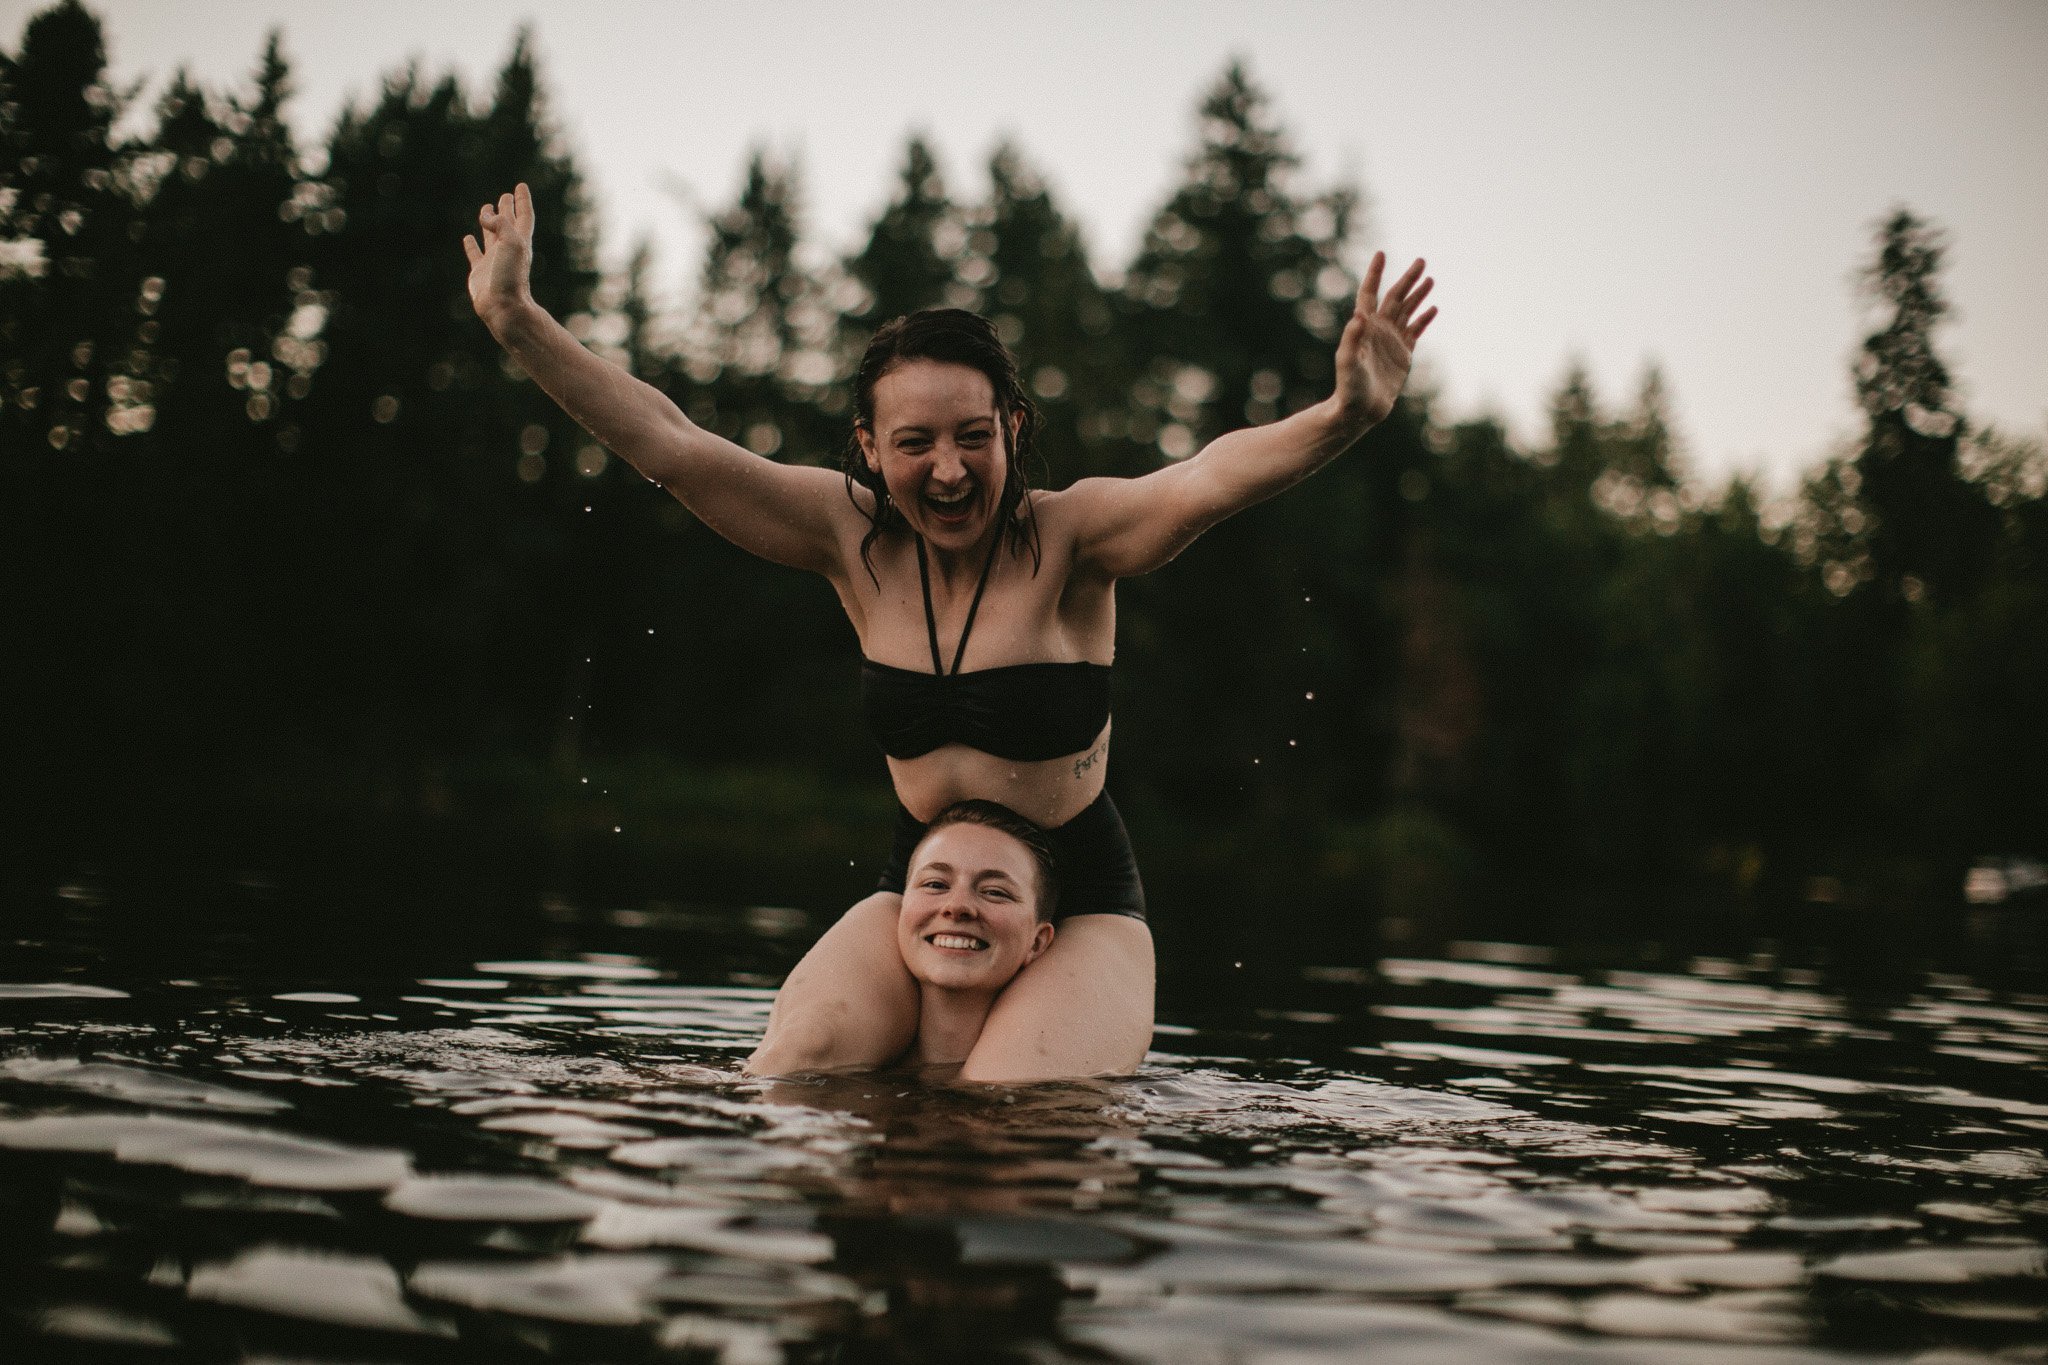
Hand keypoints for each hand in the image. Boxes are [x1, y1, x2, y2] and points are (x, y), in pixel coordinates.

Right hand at [463, 183, 535, 329]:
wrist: (503, 308)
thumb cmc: (511, 277)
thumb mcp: (511, 244)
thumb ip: (500, 224)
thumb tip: (486, 215)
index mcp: (520, 242)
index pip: (523, 216)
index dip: (522, 201)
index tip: (521, 186)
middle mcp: (508, 249)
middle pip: (508, 224)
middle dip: (507, 209)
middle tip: (505, 196)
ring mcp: (494, 261)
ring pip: (492, 236)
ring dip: (489, 222)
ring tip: (486, 209)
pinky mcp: (480, 272)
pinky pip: (475, 254)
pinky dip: (471, 245)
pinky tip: (468, 238)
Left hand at [1332, 251, 1435, 426]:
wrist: (1360, 410)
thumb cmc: (1349, 387)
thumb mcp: (1348, 362)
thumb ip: (1352, 338)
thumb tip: (1359, 314)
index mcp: (1364, 327)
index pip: (1369, 293)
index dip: (1375, 274)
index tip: (1381, 254)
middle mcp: (1378, 329)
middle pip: (1395, 297)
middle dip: (1408, 279)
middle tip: (1422, 261)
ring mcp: (1391, 341)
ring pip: (1407, 311)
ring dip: (1418, 294)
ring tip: (1430, 278)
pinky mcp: (1402, 354)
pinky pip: (1415, 331)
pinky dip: (1424, 319)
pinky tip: (1433, 308)